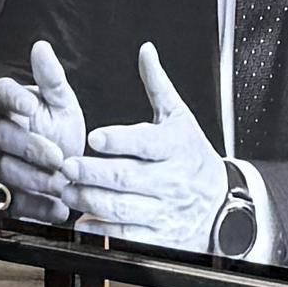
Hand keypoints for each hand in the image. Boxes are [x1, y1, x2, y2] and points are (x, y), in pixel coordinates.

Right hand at [0, 38, 87, 231]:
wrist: (70, 173)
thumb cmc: (60, 131)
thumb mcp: (63, 104)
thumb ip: (52, 78)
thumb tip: (41, 47)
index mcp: (12, 106)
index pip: (0, 93)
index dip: (11, 98)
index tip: (29, 106)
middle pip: (2, 136)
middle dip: (32, 148)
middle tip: (59, 158)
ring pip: (6, 171)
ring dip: (37, 179)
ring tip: (63, 182)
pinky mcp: (4, 197)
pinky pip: (14, 203)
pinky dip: (38, 207)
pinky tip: (59, 207)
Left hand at [70, 42, 243, 253]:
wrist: (222, 203)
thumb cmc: (193, 155)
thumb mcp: (180, 117)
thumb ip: (158, 85)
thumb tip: (145, 51)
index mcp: (174, 146)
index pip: (145, 142)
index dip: (119, 140)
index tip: (93, 136)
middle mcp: (169, 179)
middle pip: (126, 177)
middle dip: (92, 172)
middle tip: (66, 165)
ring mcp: (164, 210)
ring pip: (122, 207)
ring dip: (89, 200)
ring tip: (67, 189)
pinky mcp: (159, 236)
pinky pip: (128, 235)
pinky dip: (104, 230)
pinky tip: (83, 221)